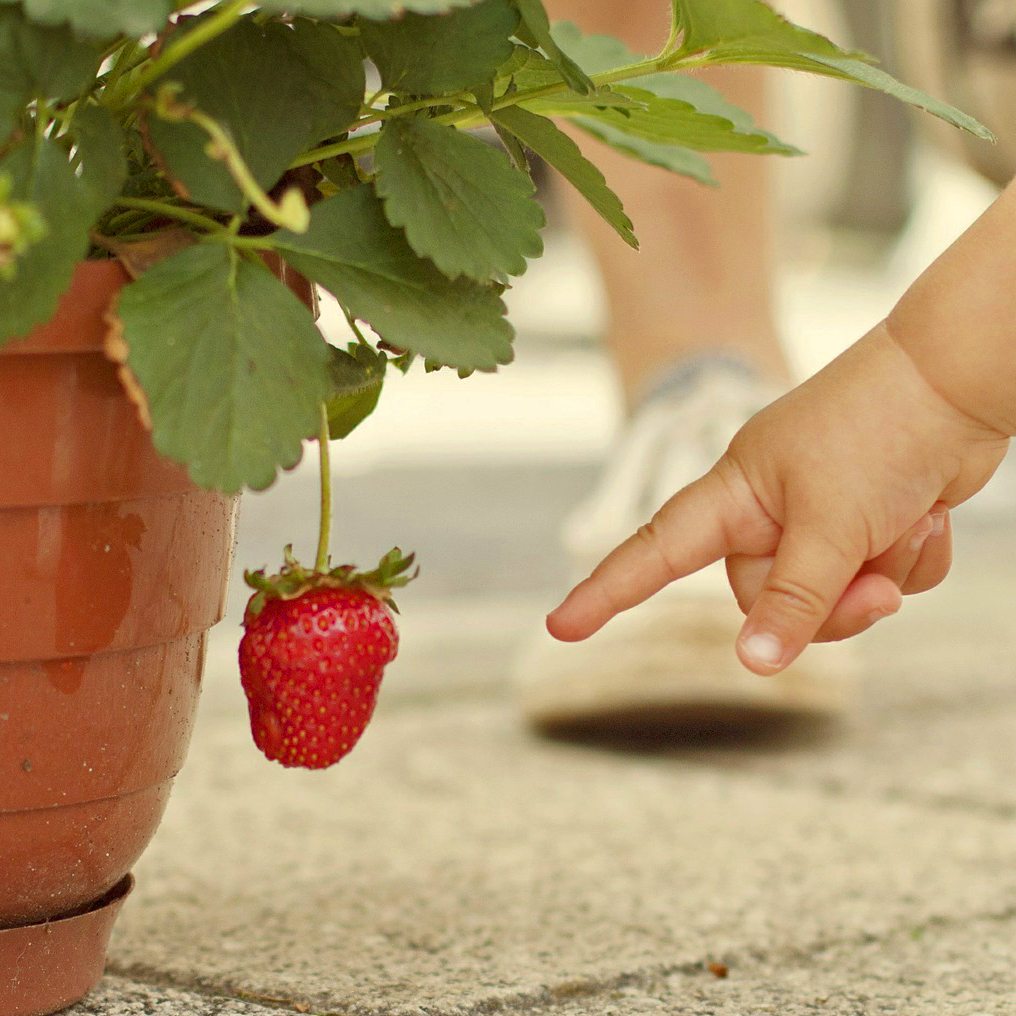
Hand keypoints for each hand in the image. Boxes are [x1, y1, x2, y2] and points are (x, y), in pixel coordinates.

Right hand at [547, 323, 1009, 673]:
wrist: (961, 380)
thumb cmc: (880, 429)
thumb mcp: (830, 525)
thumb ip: (793, 600)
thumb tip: (753, 664)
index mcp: (735, 494)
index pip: (655, 552)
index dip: (606, 592)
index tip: (561, 626)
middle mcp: (769, 509)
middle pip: (766, 598)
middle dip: (827, 603)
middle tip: (869, 579)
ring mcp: (820, 516)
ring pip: (830, 597)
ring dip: (877, 580)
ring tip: (905, 526)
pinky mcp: (869, 523)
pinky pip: (878, 579)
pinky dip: (908, 561)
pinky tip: (925, 516)